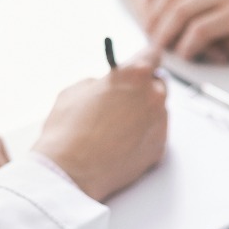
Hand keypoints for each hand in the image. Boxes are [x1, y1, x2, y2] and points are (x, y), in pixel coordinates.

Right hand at [32, 48, 167, 201]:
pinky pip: (155, 135)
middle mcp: (154, 96)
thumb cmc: (68, 132)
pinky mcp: (160, 148)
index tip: (143, 62)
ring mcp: (160, 124)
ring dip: (143, 114)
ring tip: (116, 128)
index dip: (145, 58)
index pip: (152, 55)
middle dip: (143, 89)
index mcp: (134, 75)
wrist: (70, 172)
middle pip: (158, 85)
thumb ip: (99, 82)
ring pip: (157, 111)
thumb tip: (108, 86)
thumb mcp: (75, 91)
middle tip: (124, 99)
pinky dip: (143, 137)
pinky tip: (121, 144)